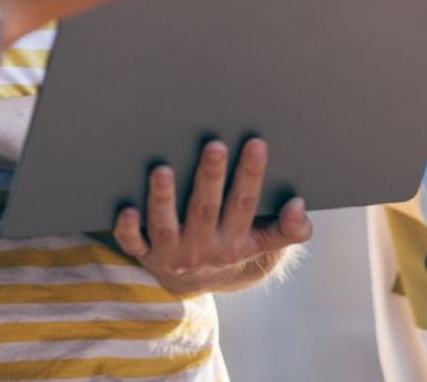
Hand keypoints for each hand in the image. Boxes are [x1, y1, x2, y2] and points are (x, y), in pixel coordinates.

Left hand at [111, 137, 312, 295]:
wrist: (190, 282)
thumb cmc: (228, 245)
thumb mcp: (261, 243)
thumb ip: (287, 229)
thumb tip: (299, 208)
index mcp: (233, 242)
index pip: (243, 205)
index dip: (251, 176)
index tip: (256, 143)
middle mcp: (201, 248)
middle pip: (204, 210)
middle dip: (209, 178)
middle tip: (214, 145)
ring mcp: (170, 252)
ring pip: (165, 226)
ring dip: (163, 199)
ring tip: (162, 170)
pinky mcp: (143, 253)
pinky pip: (133, 244)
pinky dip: (127, 229)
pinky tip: (126, 209)